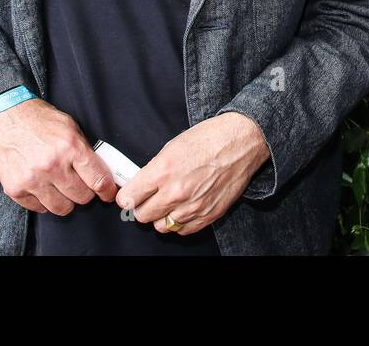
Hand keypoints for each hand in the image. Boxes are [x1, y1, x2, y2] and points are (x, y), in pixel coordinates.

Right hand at [0, 99, 118, 215]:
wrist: (5, 117)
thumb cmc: (38, 120)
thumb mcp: (69, 127)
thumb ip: (85, 150)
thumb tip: (102, 171)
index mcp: (70, 147)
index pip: (98, 180)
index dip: (107, 190)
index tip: (107, 193)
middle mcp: (52, 165)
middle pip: (81, 197)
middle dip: (84, 192)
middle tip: (79, 183)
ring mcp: (32, 179)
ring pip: (61, 208)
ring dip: (64, 200)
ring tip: (60, 186)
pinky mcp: (15, 189)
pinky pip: (38, 208)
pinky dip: (43, 201)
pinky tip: (42, 186)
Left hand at [114, 112, 269, 235]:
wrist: (241, 141)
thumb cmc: (209, 138)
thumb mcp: (172, 147)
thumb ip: (154, 170)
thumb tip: (140, 186)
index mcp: (163, 171)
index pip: (129, 198)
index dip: (127, 197)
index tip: (129, 196)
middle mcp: (176, 192)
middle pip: (142, 216)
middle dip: (142, 207)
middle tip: (148, 199)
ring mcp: (193, 206)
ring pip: (161, 227)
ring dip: (161, 217)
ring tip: (168, 204)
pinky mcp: (209, 214)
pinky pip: (183, 230)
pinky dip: (180, 222)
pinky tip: (183, 208)